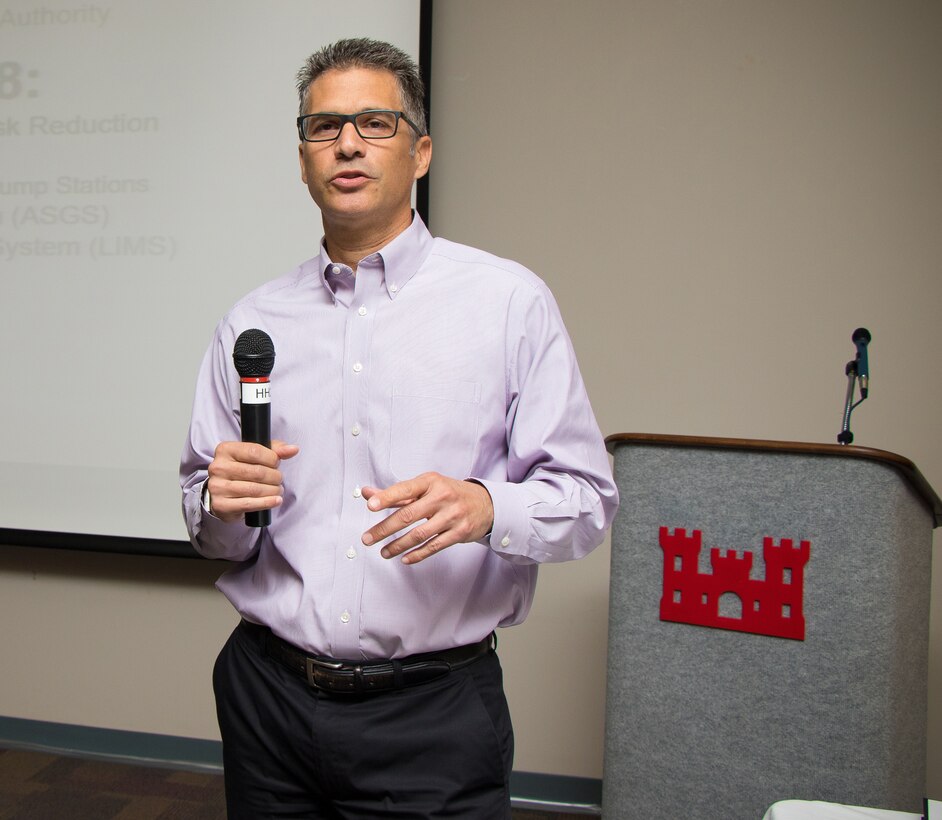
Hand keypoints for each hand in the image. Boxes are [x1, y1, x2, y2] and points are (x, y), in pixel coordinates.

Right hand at [205, 440, 298, 522]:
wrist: (223, 495)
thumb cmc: (241, 472)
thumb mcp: (255, 456)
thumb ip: (274, 450)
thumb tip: (293, 449)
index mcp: (225, 450)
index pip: (255, 451)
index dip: (272, 459)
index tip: (276, 463)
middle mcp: (218, 467)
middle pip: (257, 472)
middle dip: (274, 476)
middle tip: (278, 479)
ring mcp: (217, 487)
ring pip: (255, 489)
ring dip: (273, 490)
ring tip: (278, 490)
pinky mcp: (221, 504)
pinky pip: (249, 504)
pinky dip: (267, 503)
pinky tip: (276, 500)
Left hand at [361, 473, 493, 564]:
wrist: (485, 504)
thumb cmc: (449, 493)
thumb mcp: (426, 487)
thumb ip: (397, 493)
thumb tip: (367, 494)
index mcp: (431, 481)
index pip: (405, 489)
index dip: (387, 498)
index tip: (370, 506)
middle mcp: (442, 497)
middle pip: (408, 515)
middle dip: (384, 529)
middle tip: (367, 538)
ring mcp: (452, 515)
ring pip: (420, 534)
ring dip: (398, 545)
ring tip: (383, 551)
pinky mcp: (459, 532)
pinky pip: (434, 546)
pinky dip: (417, 554)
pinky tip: (404, 558)